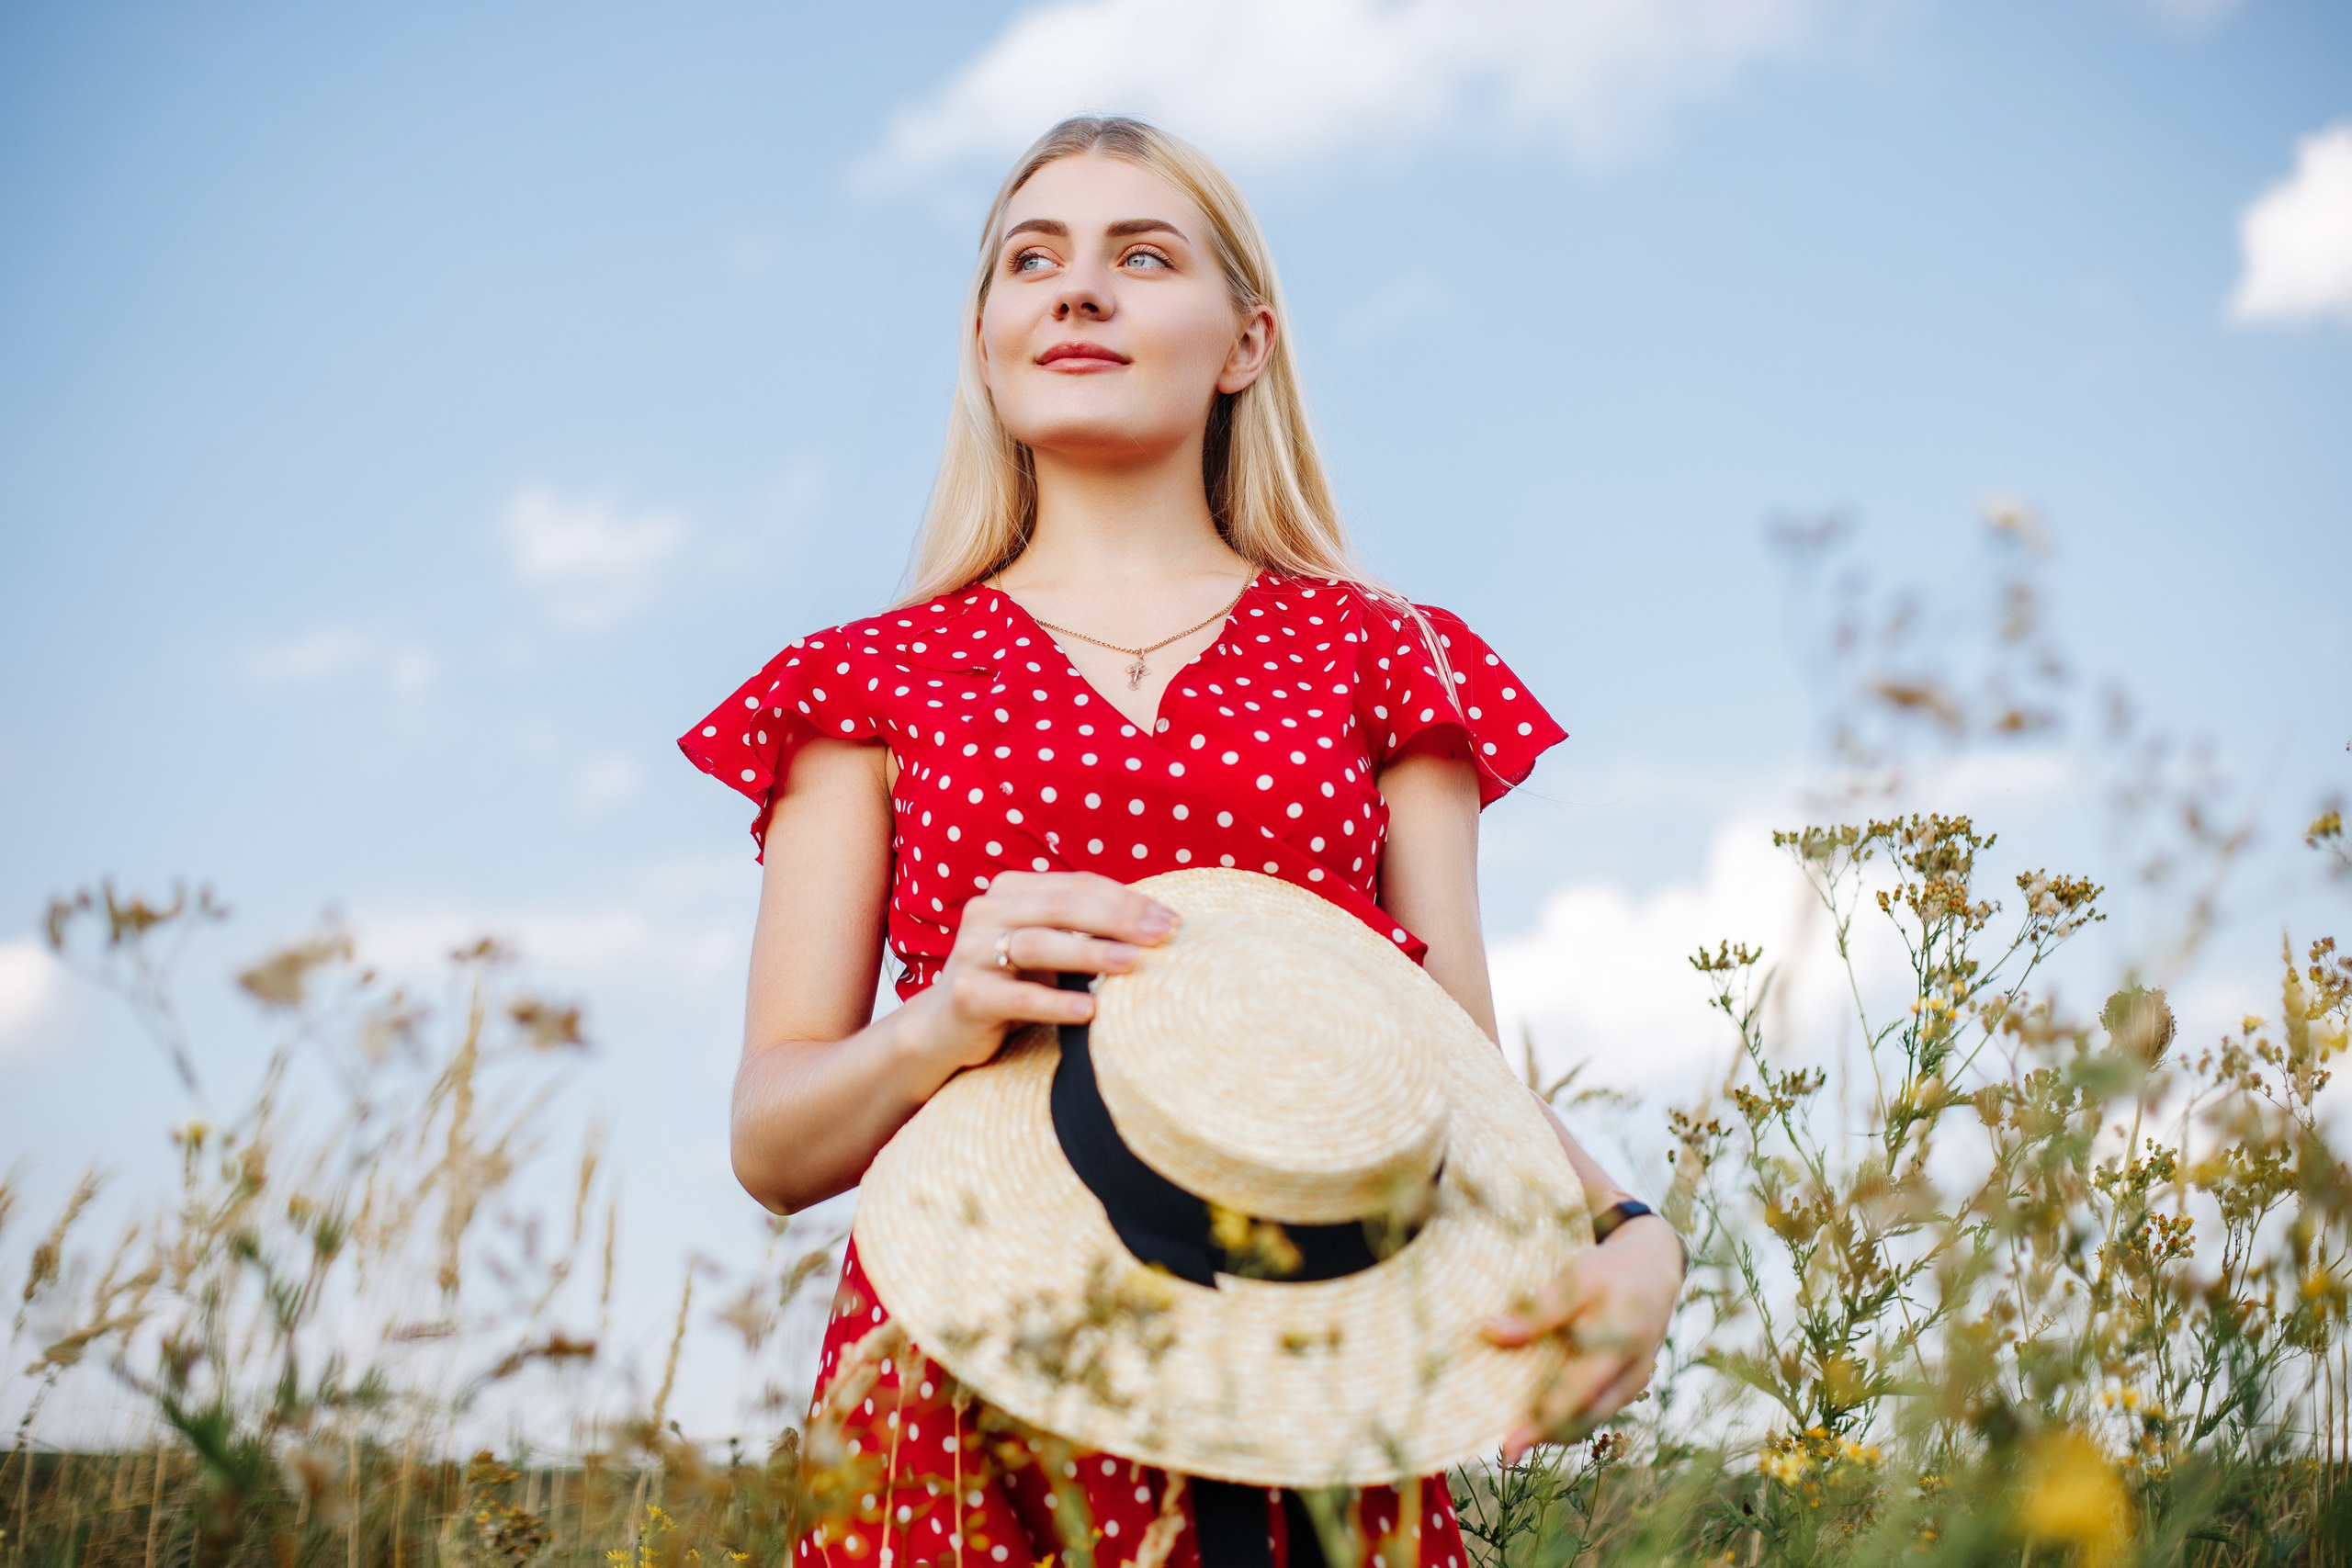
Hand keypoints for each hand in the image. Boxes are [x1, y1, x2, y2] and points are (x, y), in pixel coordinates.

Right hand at [895, 870, 1178, 1085]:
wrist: (945, 1027)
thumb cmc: (1012, 982)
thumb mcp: (1045, 947)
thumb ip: (1082, 928)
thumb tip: (1156, 923)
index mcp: (1010, 891)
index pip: (1077, 885)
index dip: (1126, 899)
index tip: (1171, 918)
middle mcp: (986, 912)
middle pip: (1060, 906)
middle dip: (1117, 919)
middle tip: (1161, 935)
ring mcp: (971, 952)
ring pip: (1038, 945)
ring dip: (1090, 953)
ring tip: (1133, 963)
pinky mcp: (966, 995)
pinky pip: (1017, 997)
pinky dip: (1056, 1002)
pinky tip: (1089, 1011)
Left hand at [1482, 1215, 1683, 1457]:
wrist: (1655, 1268)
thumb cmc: (1608, 1272)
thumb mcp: (1575, 1279)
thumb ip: (1536, 1312)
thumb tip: (1488, 1333)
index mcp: (1616, 1343)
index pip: (1574, 1395)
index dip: (1540, 1424)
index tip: (1507, 1446)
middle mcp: (1629, 1371)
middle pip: (1583, 1418)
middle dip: (1543, 1436)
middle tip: (1506, 1454)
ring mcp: (1633, 1382)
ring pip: (1592, 1419)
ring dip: (1556, 1432)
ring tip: (1519, 1439)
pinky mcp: (1630, 1384)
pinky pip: (1599, 1410)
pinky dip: (1571, 1418)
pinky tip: (1543, 1418)